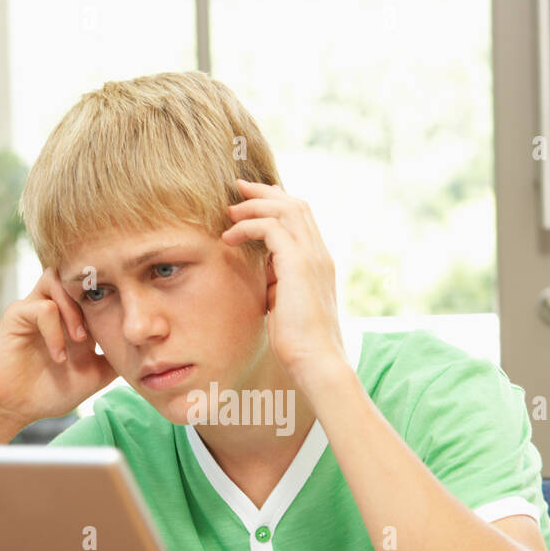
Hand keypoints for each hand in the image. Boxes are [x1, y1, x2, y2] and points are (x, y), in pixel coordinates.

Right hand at [0, 267, 116, 427]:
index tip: (127, 318)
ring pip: (55, 278)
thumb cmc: (49, 392)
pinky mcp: (17, 315)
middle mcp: (54, 306)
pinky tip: (59, 355)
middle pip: (74, 273)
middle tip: (103, 327)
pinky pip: (42, 307)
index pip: (94, 287)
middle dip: (93, 294)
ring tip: (81, 340)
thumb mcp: (93, 376)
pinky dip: (55, 330)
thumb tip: (144, 353)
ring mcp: (34, 307)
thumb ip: (114, 359)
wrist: (14, 408)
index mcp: (73, 316)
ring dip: (73, 307)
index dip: (112, 295)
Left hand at [220, 179, 348, 388]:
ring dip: (255, 205)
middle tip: (238, 189)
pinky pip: (271, 228)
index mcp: (320, 262)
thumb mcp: (285, 304)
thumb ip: (277, 283)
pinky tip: (229, 238)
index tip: (252, 201)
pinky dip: (248, 226)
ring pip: (286, 208)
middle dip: (265, 193)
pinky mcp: (298, 264)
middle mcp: (320, 254)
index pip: (302, 219)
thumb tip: (261, 273)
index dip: (278, 204)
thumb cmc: (299, 343)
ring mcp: (312, 257)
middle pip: (296, 204)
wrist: (316, 362)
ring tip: (230, 211)